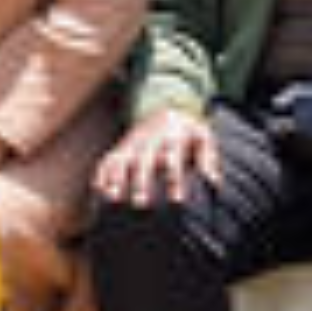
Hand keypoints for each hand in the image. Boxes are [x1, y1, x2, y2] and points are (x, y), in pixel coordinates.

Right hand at [93, 109, 214, 208]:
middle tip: (140, 203)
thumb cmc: (187, 130)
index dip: (174, 180)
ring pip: (120, 160)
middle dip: (140, 182)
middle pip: (142, 162)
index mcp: (171, 139)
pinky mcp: (120, 147)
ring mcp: (131, 144)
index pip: (172, 160)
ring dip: (115, 179)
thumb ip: (209, 158)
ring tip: (112, 197)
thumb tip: (214, 182)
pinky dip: (101, 173)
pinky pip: (106, 159)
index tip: (177, 200)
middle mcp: (148, 141)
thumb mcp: (203, 136)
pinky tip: (98, 189)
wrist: (165, 107)